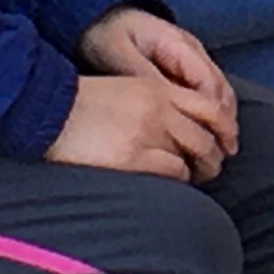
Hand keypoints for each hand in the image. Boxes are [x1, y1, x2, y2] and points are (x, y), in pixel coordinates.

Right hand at [46, 72, 229, 182]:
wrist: (46, 110)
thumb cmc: (80, 104)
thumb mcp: (124, 90)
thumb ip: (154, 102)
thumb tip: (175, 127)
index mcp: (157, 88)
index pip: (209, 105)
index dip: (225, 126)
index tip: (227, 141)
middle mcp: (158, 108)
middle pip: (206, 134)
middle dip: (215, 155)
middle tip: (213, 168)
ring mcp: (147, 133)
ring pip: (194, 154)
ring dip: (199, 170)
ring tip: (194, 179)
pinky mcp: (133, 157)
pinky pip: (173, 172)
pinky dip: (179, 180)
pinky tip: (172, 184)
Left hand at [82, 4, 237, 158]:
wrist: (104, 15)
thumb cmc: (108, 34)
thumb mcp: (118, 52)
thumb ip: (142, 75)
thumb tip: (164, 100)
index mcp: (177, 44)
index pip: (206, 80)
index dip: (214, 111)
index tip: (214, 139)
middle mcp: (191, 50)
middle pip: (219, 86)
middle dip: (226, 119)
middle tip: (227, 151)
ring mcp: (191, 57)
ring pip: (218, 89)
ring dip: (224, 117)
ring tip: (225, 147)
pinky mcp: (184, 66)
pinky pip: (206, 89)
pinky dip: (213, 111)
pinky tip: (211, 130)